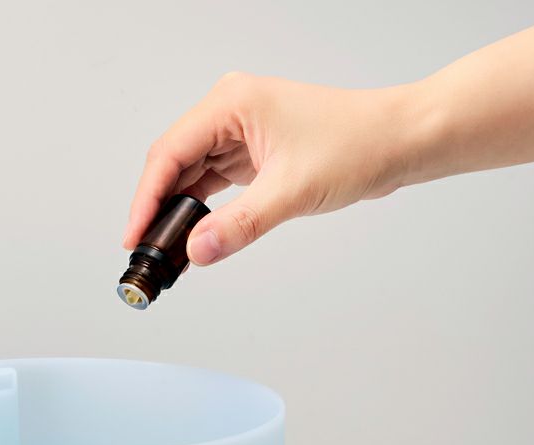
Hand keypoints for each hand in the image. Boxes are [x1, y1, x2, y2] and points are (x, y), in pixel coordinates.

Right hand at [122, 72, 420, 265]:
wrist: (398, 141)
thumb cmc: (358, 144)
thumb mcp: (292, 190)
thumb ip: (240, 224)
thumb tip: (197, 251)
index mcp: (232, 104)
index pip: (170, 154)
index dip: (146, 199)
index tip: (135, 235)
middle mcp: (230, 114)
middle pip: (173, 165)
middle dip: (156, 209)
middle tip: (145, 251)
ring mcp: (239, 134)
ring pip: (189, 177)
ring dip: (176, 213)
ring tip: (164, 250)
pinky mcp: (250, 155)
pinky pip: (211, 185)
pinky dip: (199, 212)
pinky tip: (192, 237)